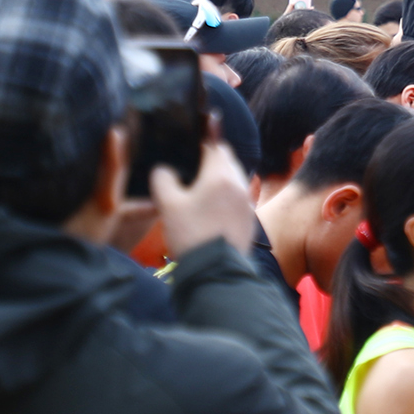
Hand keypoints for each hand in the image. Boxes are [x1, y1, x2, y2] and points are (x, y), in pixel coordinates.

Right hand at [150, 139, 254, 259]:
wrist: (215, 270)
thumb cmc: (191, 233)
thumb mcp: (168, 205)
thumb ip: (163, 179)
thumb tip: (164, 169)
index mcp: (221, 175)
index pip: (216, 145)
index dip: (203, 144)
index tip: (191, 148)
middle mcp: (239, 184)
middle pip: (228, 161)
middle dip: (212, 160)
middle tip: (192, 169)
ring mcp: (247, 202)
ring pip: (234, 180)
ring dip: (220, 179)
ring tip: (200, 191)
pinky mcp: (250, 219)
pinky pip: (238, 198)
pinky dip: (226, 197)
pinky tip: (212, 209)